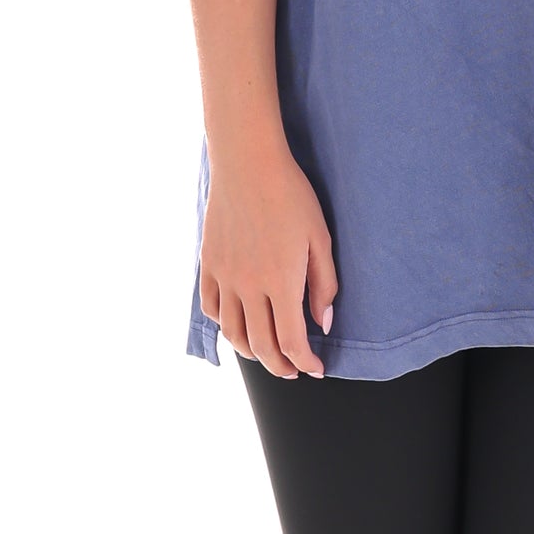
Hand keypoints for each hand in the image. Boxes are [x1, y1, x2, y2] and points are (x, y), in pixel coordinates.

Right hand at [199, 145, 337, 378]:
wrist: (248, 163)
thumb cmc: (291, 195)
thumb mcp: (319, 237)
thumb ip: (323, 283)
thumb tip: (324, 322)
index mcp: (281, 281)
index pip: (291, 341)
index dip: (305, 362)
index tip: (315, 369)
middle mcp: (249, 286)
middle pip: (261, 345)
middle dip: (280, 366)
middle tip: (294, 370)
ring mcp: (225, 276)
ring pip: (233, 333)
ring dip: (251, 352)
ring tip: (267, 354)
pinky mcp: (209, 263)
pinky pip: (212, 307)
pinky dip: (225, 324)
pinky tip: (239, 323)